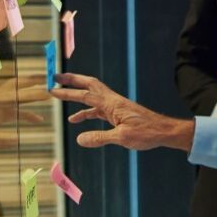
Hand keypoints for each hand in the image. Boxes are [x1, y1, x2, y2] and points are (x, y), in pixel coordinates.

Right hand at [50, 73, 192, 150]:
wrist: (163, 131)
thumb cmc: (147, 133)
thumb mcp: (122, 138)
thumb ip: (100, 138)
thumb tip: (79, 139)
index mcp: (112, 104)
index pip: (86, 95)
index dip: (68, 91)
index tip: (53, 88)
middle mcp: (112, 101)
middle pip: (89, 85)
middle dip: (72, 80)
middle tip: (55, 77)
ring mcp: (115, 107)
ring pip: (92, 97)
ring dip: (76, 95)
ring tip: (60, 95)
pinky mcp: (117, 114)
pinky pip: (97, 110)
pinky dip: (85, 113)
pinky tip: (75, 120)